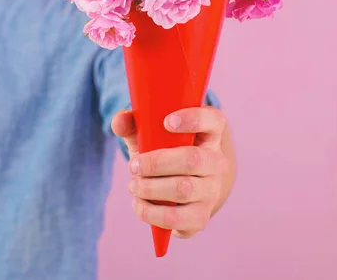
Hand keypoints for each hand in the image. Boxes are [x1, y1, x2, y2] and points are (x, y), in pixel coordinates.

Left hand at [111, 106, 235, 238]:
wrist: (180, 191)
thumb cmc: (164, 154)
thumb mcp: (151, 136)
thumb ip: (134, 125)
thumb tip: (120, 121)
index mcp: (209, 134)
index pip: (214, 120)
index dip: (193, 119)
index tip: (167, 122)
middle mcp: (216, 162)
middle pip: (193, 159)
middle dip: (156, 163)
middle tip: (133, 165)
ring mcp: (212, 191)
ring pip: (184, 189)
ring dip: (150, 188)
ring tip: (134, 185)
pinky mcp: (200, 216)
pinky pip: (177, 218)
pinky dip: (151, 213)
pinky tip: (139, 204)